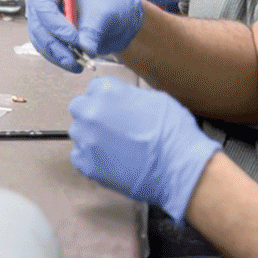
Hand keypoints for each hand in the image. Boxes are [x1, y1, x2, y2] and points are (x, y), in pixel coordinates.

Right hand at [26, 0, 143, 71]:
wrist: (113, 16)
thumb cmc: (107, 4)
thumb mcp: (104, 12)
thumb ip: (93, 29)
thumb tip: (86, 49)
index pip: (43, 6)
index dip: (56, 24)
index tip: (73, 39)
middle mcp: (41, 4)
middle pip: (39, 27)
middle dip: (56, 45)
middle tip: (75, 58)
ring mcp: (42, 22)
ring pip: (42, 43)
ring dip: (59, 56)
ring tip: (79, 64)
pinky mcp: (48, 38)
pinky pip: (48, 52)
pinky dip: (60, 60)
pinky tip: (76, 64)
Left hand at [68, 77, 220, 220]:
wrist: (179, 169)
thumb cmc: (173, 132)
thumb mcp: (155, 99)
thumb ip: (128, 96)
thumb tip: (120, 100)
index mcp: (106, 91)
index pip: (94, 88)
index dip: (106, 99)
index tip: (116, 109)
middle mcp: (90, 112)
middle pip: (79, 108)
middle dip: (92, 115)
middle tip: (111, 127)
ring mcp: (86, 140)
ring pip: (78, 133)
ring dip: (90, 136)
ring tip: (113, 147)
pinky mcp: (86, 165)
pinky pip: (79, 157)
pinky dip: (91, 159)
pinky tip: (110, 162)